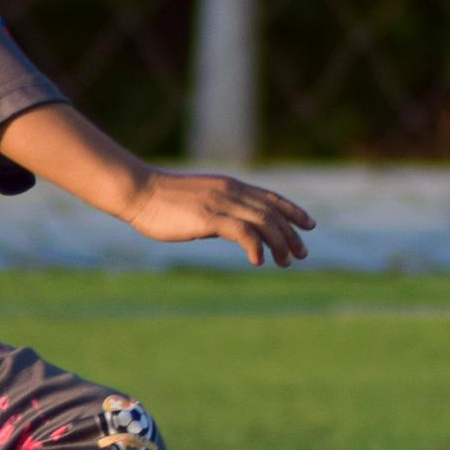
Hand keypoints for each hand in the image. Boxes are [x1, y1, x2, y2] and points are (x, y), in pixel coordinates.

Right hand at [126, 171, 313, 266]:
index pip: (272, 197)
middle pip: (273, 212)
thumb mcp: (201, 202)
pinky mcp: (209, 217)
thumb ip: (221, 212)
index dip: (293, 211)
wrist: (140, 192)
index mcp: (231, 186)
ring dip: (279, 243)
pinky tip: (258, 261)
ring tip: (286, 262)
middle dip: (291, 234)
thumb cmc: (164, 200)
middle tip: (302, 254)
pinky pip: (242, 232)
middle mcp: (232, 192)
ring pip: (264, 222)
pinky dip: (255, 246)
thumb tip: (235, 230)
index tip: (309, 225)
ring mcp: (222, 203)